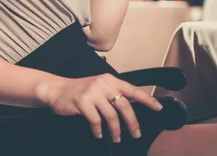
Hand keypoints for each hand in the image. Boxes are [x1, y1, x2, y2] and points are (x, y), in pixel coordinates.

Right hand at [42, 73, 162, 141]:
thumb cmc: (80, 91)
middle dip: (132, 122)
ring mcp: (93, 92)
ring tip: (116, 137)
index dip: (146, 99)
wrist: (57, 90)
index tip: (158, 108)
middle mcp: (103, 83)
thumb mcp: (99, 88)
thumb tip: (131, 109)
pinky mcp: (83, 102)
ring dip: (116, 130)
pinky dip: (98, 130)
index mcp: (110, 80)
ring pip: (112, 115)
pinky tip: (97, 133)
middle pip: (124, 105)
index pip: (132, 89)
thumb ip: (113, 95)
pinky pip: (96, 121)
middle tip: (136, 134)